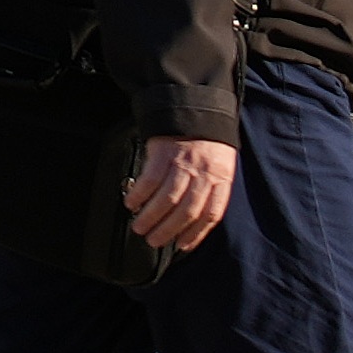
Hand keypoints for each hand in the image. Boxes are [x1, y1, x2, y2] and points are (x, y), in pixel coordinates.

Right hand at [124, 131, 237, 255]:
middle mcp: (204, 173)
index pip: (211, 214)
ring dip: (151, 217)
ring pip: (166, 199)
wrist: (196, 106)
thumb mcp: (221, 165)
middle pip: (186, 211)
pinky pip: (149, 180)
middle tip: (153, 242)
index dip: (195, 234)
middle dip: (168, 230)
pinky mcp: (163, 152)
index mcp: (221, 179)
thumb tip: (193, 222)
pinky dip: (139, 195)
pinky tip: (131, 204)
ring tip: (139, 228)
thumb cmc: (209, 142)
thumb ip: (212, 190)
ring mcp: (183, 163)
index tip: (181, 246)